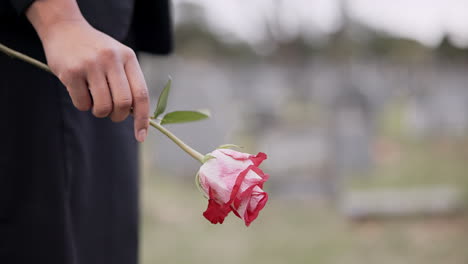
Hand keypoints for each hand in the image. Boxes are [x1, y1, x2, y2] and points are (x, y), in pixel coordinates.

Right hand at [26, 0, 148, 141]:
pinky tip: (79, 91)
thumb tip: (136, 116)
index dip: (143, 119)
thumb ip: (128, 81)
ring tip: (95, 102)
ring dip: (100, 112)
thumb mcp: (118, 57)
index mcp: (128, 57)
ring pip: (103, 107)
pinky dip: (83, 105)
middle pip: (123, 104)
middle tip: (112, 114)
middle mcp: (112, 59)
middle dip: (118, 116)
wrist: (65, 28)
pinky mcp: (71, 72)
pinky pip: (82, 104)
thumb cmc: (96, 50)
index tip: (141, 136)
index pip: (141, 94)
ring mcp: (91, 65)